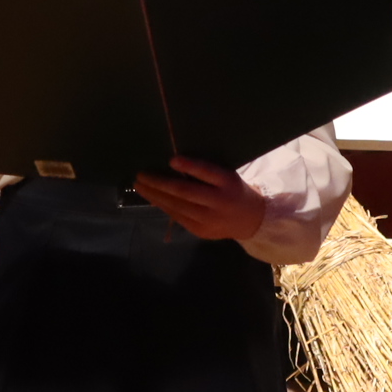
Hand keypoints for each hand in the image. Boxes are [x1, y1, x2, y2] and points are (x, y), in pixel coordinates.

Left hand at [132, 156, 271, 241]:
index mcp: (228, 182)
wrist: (251, 221)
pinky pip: (177, 216)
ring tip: (140, 186)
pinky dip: (163, 206)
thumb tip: (172, 163)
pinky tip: (152, 198)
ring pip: (177, 206)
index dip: (189, 166)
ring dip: (155, 196)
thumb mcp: (227, 176)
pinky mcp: (200, 231)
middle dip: (159, 183)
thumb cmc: (233, 190)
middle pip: (185, 192)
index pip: (207, 173)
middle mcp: (219, 201)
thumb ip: (206, 171)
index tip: (171, 160)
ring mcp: (209, 219)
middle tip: (140, 175)